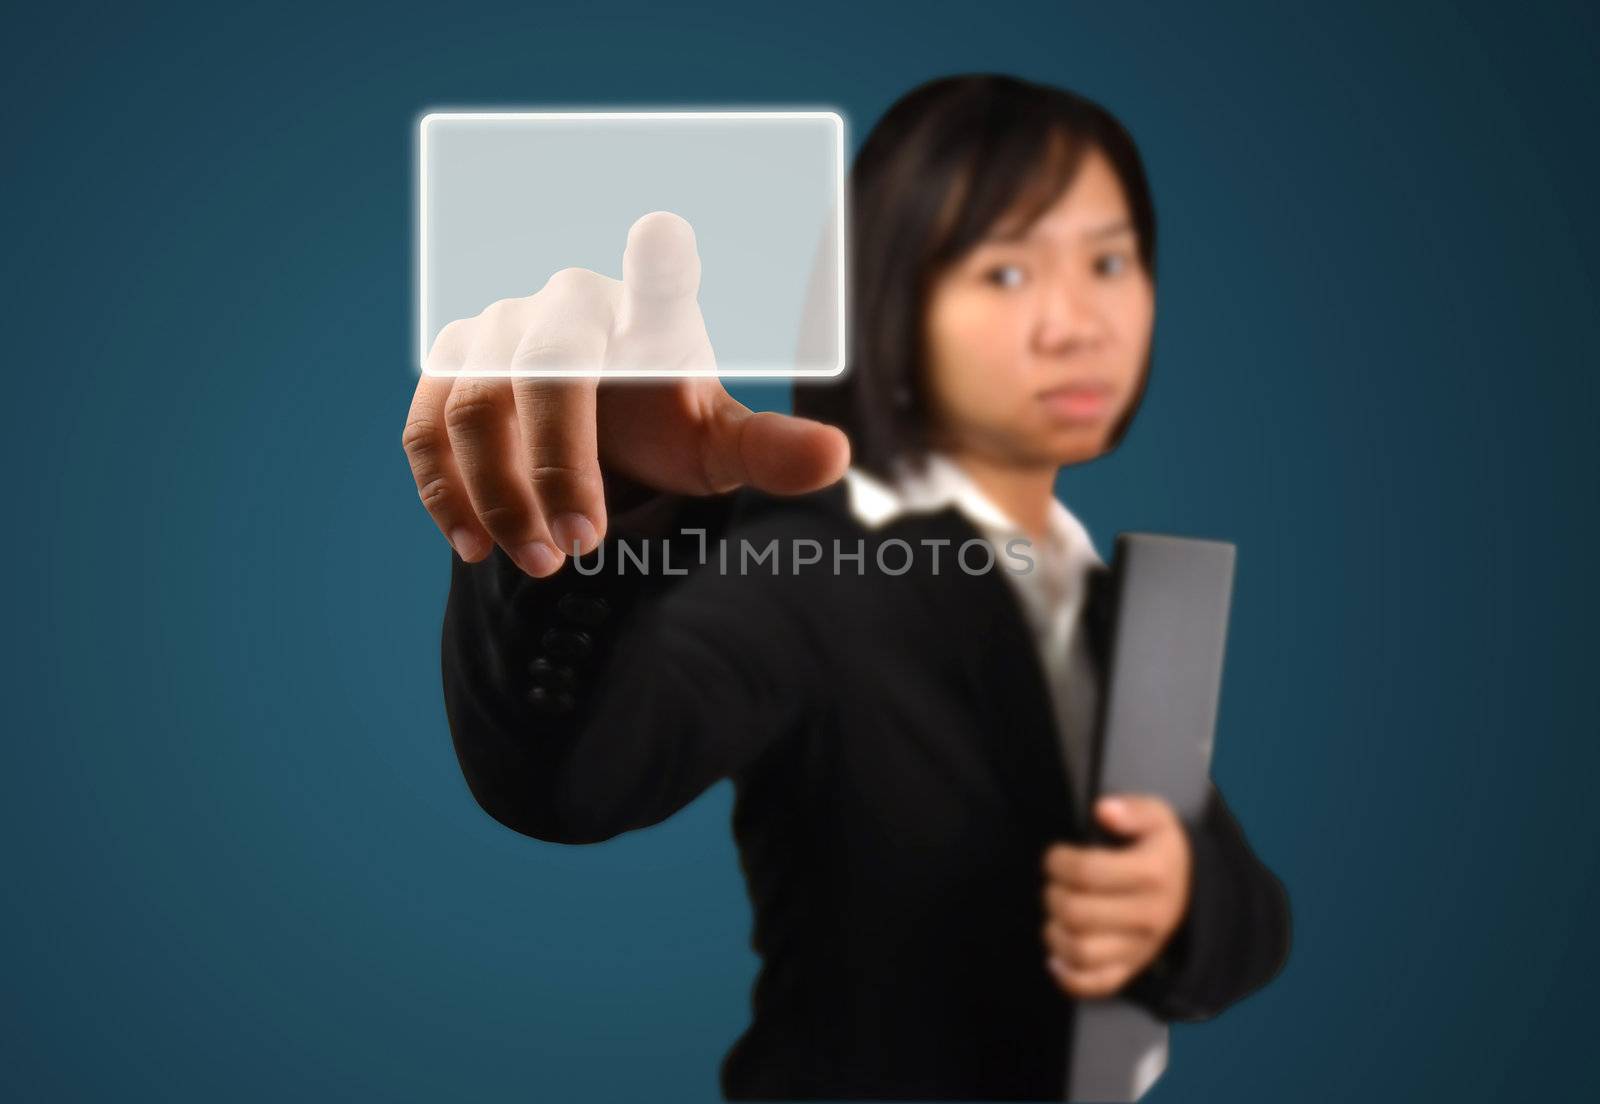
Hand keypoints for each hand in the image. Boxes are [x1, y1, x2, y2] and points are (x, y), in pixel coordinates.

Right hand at [402, 211, 850, 576]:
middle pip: (549, 370)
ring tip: (543, 562)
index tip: (663, 234)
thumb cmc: (660, 427)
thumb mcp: (715, 447)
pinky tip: (475, 545)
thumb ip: (768, 451)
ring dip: (503, 495)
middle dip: (559, 466)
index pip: (658, 277)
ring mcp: (498, 330)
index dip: (658, 259)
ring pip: (477, 407)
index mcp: (650, 313)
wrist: (585, 431)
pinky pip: (427, 428)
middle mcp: (569, 304)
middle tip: (584, 545)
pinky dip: (447, 490)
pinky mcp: (447, 370)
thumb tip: (837, 457)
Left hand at [1040, 794, 1192, 998]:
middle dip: (1053, 893)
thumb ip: (1131, 810)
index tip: (1056, 856)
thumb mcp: (1156, 817)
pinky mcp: (1131, 969)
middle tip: (1055, 884)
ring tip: (1056, 913)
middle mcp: (1148, 915)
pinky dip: (1067, 975)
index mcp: (1153, 874)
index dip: (1058, 861)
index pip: (1089, 872)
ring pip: (1081, 952)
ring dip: (1053, 932)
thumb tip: (1103, 811)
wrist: (1190, 891)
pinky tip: (1055, 955)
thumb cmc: (1160, 850)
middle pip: (1077, 913)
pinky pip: (1094, 984)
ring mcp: (1140, 948)